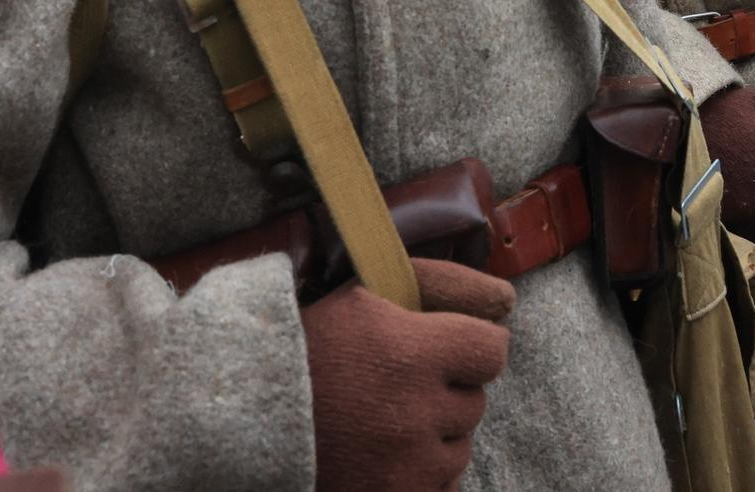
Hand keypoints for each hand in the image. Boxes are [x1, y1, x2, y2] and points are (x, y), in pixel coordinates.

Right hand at [302, 257, 514, 490]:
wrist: (246, 416)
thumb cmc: (311, 344)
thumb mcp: (368, 293)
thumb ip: (443, 283)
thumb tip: (509, 301)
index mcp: (409, 354)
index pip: (492, 351)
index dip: (470, 346)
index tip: (444, 348)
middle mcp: (413, 414)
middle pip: (474, 402)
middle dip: (446, 390)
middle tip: (397, 386)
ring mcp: (405, 468)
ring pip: (459, 448)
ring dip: (434, 435)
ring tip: (384, 421)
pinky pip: (443, 488)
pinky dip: (422, 474)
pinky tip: (384, 455)